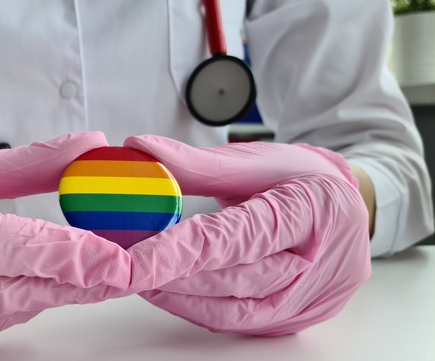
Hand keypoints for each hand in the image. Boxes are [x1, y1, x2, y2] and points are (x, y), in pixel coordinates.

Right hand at [0, 133, 131, 349]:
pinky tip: (44, 286)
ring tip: (95, 273)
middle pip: (8, 291)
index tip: (115, 259)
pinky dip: (20, 304)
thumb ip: (29, 163)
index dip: (58, 254)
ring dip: (52, 294)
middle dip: (77, 283)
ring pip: (2, 314)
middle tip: (130, 272)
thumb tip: (88, 148)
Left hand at [123, 136, 370, 335]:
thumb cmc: (301, 177)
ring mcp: (308, 298)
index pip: (234, 239)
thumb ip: (196, 162)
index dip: (179, 252)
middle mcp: (317, 264)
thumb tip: (140, 149)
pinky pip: (239, 322)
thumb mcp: (255, 159)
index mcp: (311, 212)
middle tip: (124, 267)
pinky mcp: (293, 317)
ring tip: (140, 277)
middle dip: (172, 276)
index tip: (133, 260)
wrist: (347, 205)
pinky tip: (167, 293)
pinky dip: (198, 309)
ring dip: (180, 297)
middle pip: (233, 279)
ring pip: (234, 309)